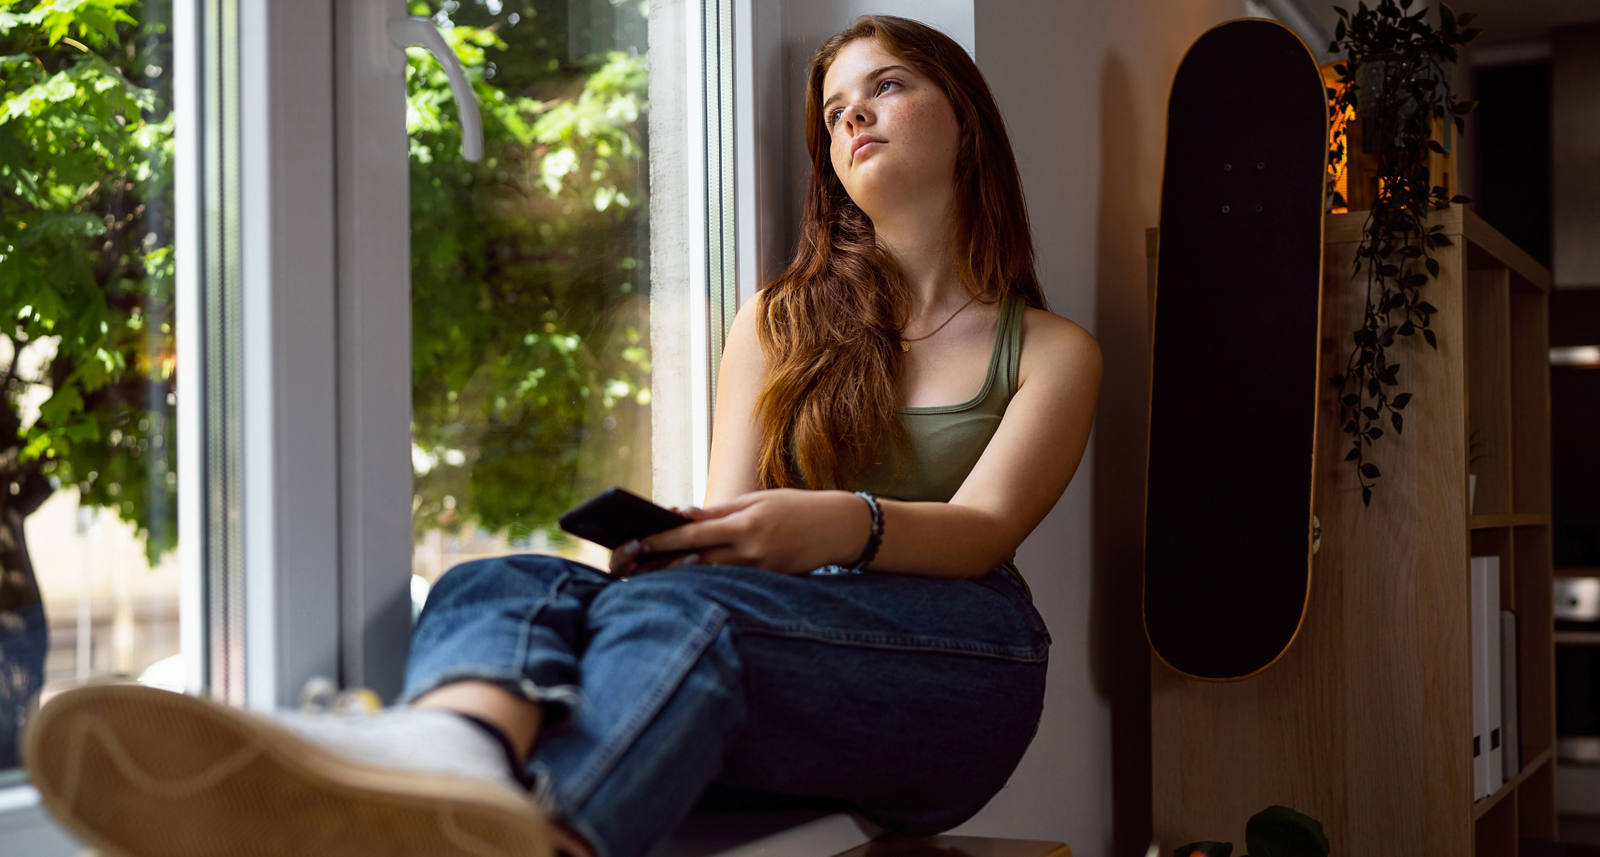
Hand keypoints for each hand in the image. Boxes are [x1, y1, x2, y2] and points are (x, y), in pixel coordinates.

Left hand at [608, 489, 871, 575]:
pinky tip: (685, 581)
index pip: (694, 535)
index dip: (662, 539)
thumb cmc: (795, 507)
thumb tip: (681, 517)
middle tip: (630, 567)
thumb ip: (719, 513)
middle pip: (696, 561)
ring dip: (679, 576)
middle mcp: (751, 552)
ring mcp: (760, 572)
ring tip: (648, 576)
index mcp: (746, 525)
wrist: (839, 528)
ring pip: (709, 577)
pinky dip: (706, 581)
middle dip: (662, 563)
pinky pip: (730, 584)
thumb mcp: (757, 500)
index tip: (636, 541)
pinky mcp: (768, 583)